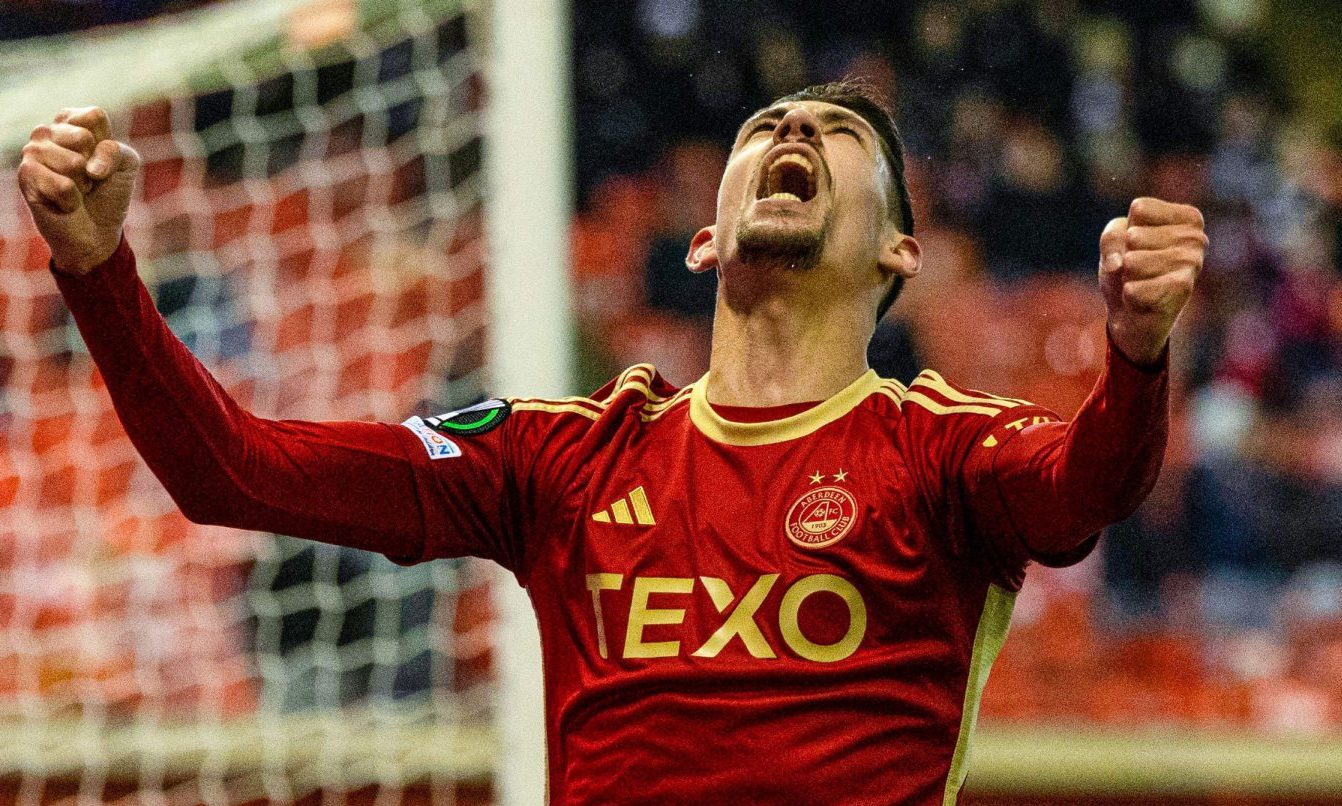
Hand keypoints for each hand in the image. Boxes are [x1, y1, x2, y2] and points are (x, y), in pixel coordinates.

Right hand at [18, 107, 140, 274]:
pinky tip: (64, 202)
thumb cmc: (108, 194)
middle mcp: (47, 132)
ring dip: (82, 184)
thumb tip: (87, 166)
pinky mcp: (26, 175)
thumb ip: (115, 151)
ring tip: (76, 190)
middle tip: (88, 179)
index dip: (107, 145)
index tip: (103, 162)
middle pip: (83, 138)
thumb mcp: (126, 165)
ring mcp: (33, 152)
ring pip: (72, 162)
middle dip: (94, 166)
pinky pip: (62, 185)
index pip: (94, 116)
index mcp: (71, 122)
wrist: (96, 231)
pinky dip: (71, 199)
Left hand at [1098, 197, 1206, 365]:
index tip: (1138, 246)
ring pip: (1132, 262)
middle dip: (1125, 256)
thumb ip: (1112, 237)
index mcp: (1189, 218)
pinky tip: (1143, 301)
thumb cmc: (1128, 271)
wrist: (1133, 316)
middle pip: (1134, 235)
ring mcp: (1193, 264)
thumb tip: (1120, 263)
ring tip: (1141, 283)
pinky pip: (1133, 288)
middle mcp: (1197, 238)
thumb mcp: (1115, 242)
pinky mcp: (1182, 290)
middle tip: (1138, 271)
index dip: (1126, 230)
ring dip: (1127, 277)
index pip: (1140, 208)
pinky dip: (1129, 296)